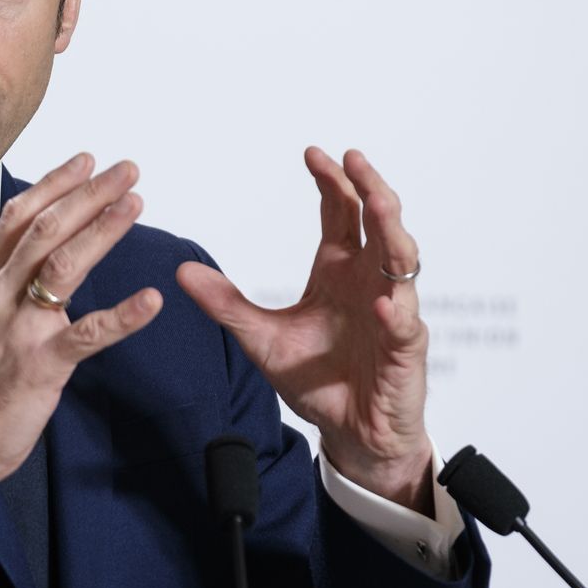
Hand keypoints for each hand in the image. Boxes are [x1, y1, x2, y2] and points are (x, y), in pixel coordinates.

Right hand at [0, 154, 162, 537]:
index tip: (87, 160)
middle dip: (88, 194)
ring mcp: (20, 330)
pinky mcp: (41, 366)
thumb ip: (5, 282)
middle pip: (46, 229)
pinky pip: (87, 335)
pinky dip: (122, 316)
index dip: (55, 184)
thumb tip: (31, 251)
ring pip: (63, 266)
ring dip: (103, 231)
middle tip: (126, 170)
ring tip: (135, 205)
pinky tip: (151, 301)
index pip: (20, 218)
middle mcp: (0, 296)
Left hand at [176, 148, 433, 513]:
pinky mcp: (406, 351)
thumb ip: (227, 304)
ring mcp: (393, 313)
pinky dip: (395, 312)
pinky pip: (405, 325)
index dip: (332, 181)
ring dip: (392, 230)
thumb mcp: (260, 339)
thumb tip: (182, 272)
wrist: (350, 433)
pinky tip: (383, 303)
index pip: (342, 213)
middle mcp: (370, 282)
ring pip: (402, 261)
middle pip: (379, 221)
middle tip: (354, 159)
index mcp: (339, 271)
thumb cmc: (318, 382)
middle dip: (370, 187)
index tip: (312, 153)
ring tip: (378, 203)